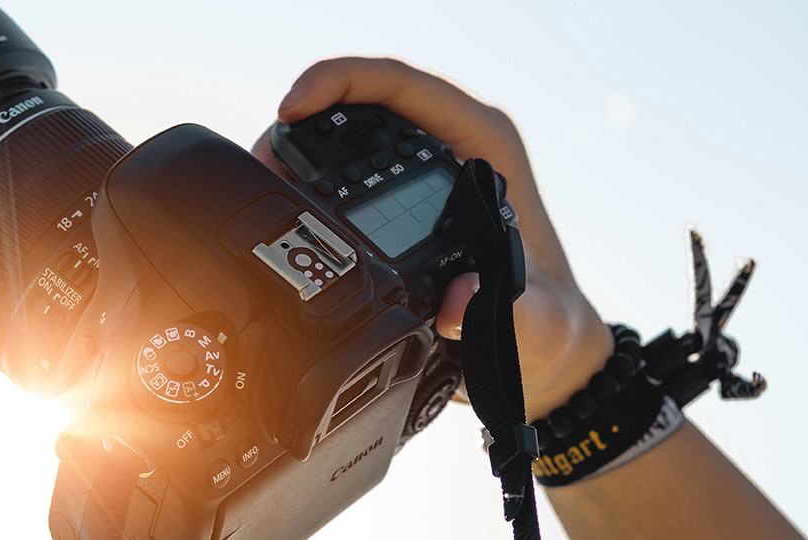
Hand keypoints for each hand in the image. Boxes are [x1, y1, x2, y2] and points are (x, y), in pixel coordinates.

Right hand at [251, 57, 612, 420]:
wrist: (545, 354)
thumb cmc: (549, 330)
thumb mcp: (538, 327)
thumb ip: (512, 315)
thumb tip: (459, 302)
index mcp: (484, 148)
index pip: (405, 87)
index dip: (342, 82)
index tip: (294, 106)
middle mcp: (452, 149)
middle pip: (363, 102)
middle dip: (304, 117)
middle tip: (261, 159)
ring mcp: (423, 173)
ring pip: (347, 133)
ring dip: (299, 149)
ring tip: (258, 182)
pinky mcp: (401, 202)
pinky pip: (345, 172)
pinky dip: (306, 182)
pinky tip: (279, 207)